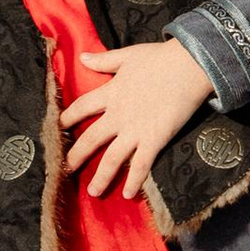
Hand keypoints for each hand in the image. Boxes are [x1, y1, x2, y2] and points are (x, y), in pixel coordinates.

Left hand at [65, 36, 213, 197]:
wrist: (189, 66)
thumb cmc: (160, 58)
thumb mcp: (127, 55)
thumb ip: (103, 60)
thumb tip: (81, 57)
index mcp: (110, 93)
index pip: (81, 107)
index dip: (68, 118)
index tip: (59, 127)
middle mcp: (118, 115)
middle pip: (91, 139)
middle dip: (76, 156)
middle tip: (66, 170)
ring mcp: (135, 130)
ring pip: (112, 159)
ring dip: (101, 177)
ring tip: (93, 192)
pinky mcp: (154, 139)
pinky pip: (141, 165)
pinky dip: (134, 181)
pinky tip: (129, 195)